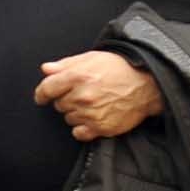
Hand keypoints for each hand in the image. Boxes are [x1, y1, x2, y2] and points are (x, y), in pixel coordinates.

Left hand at [34, 51, 159, 141]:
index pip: (47, 89)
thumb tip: (46, 69)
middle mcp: (83, 96)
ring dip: (75, 112)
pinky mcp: (101, 128)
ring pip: (69, 118)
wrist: (148, 84)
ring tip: (93, 103)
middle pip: (59, 105)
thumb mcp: (92, 58)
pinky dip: (82, 127)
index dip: (42, 93)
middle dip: (66, 99)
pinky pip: (79, 133)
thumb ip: (66, 64)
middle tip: (82, 93)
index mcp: (78, 76)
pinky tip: (93, 117)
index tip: (42, 96)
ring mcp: (91, 114)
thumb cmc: (120, 68)